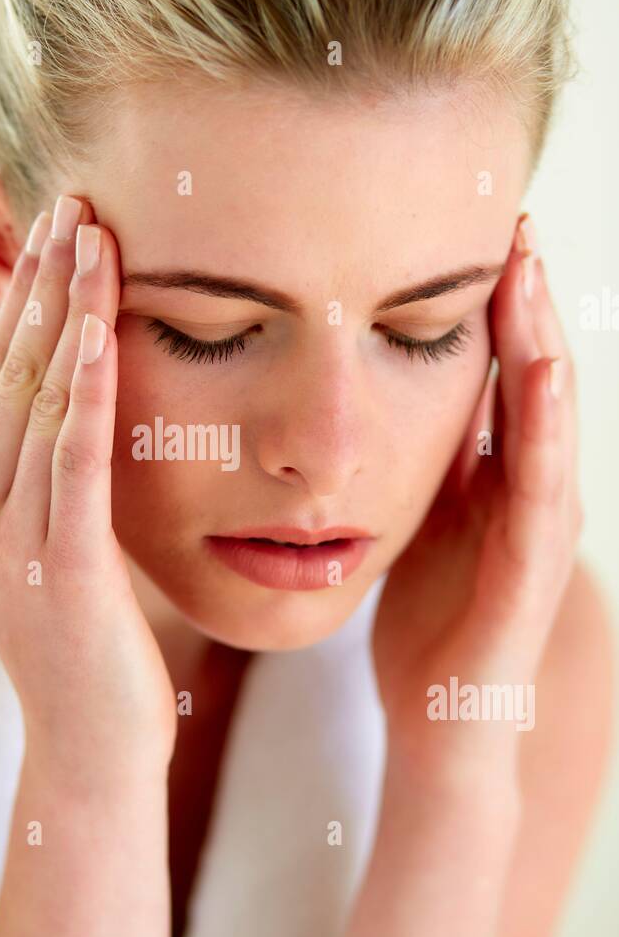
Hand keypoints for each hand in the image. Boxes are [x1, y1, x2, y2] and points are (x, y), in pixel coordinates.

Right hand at [0, 196, 178, 794]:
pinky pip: (73, 462)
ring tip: (94, 235)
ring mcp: (6, 542)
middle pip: (8, 372)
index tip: (54, 222)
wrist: (89, 748)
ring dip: (67, 314)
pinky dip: (87, 391)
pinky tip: (103, 331)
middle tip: (74, 199)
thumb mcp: (28, 541)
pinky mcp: (57, 570)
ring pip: (37, 402)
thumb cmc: (77, 639)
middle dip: (42, 282)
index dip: (22, 294)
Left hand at [372, 215, 580, 796]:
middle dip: (526, 300)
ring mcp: (537, 529)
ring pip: (548, 418)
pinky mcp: (531, 571)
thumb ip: (421, 456)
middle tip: (512, 219)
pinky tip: (536, 373)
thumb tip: (387, 384)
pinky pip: (540, 489)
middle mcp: (528, 490)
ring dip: (543, 341)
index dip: (497, 302)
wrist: (439, 718)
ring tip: (531, 269)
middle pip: (532, 376)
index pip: (502, 370)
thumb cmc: (430, 618)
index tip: (479, 228)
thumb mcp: (418, 516)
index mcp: (496, 473)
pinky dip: (543, 428)